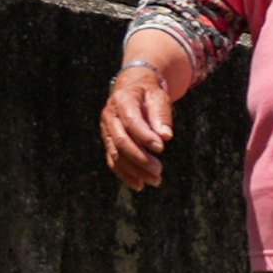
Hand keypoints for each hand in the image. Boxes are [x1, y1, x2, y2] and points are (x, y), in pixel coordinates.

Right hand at [100, 65, 173, 189]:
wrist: (132, 88)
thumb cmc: (149, 92)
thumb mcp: (158, 96)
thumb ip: (161, 115)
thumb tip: (166, 137)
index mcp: (122, 101)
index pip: (131, 122)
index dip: (145, 136)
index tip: (161, 148)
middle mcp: (109, 117)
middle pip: (121, 142)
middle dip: (140, 158)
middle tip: (159, 170)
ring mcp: (106, 131)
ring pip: (116, 155)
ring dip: (134, 170)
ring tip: (155, 181)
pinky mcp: (108, 142)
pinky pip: (113, 161)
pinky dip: (125, 174)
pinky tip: (139, 184)